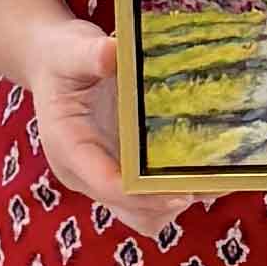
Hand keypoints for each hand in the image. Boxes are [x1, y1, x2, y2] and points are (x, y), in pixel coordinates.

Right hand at [20, 17, 194, 237]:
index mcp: (68, 148)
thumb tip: (112, 52)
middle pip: (130, 211)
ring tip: (214, 179)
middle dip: (167, 204)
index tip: (182, 192)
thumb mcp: (71, 51)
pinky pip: (150, 198)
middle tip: (209, 184)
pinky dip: (176, 191)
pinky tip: (204, 169)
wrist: (52, 66)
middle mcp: (85, 173)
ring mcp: (105, 176)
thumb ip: (90, 54)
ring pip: (143, 214)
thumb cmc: (61, 59)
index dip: (145, 194)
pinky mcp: (122, 171)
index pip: (107, 184)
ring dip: (176, 203)